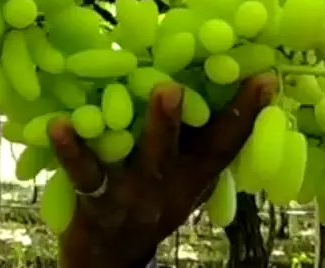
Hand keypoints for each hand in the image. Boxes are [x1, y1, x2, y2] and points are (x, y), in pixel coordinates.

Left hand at [50, 74, 276, 267]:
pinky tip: (59, 124)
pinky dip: (70, 149)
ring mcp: (132, 196)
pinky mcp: (96, 202)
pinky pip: (83, 173)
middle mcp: (166, 187)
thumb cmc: (147, 200)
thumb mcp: (179, 177)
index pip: (224, 146)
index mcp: (191, 178)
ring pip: (140, 159)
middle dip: (181, 118)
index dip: (246, 114)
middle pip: (179, 151)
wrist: (108, 259)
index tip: (265, 77)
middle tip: (179, 85)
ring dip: (148, 128)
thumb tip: (204, 75)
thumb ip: (191, 138)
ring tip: (155, 93)